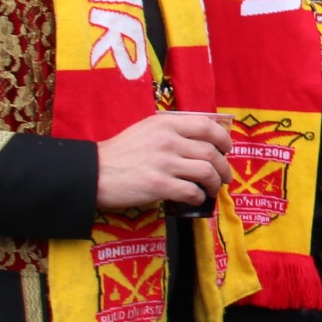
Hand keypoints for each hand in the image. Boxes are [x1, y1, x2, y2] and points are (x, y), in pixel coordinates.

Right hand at [96, 113, 233, 210]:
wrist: (94, 173)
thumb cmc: (121, 153)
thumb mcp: (146, 130)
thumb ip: (173, 130)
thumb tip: (204, 140)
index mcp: (166, 123)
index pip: (206, 126)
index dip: (223, 138)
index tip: (227, 148)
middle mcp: (167, 140)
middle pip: (211, 152)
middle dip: (224, 167)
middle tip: (225, 176)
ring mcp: (164, 163)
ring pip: (206, 172)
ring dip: (216, 183)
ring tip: (214, 188)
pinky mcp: (158, 185)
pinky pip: (191, 191)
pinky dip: (199, 197)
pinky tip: (196, 198)